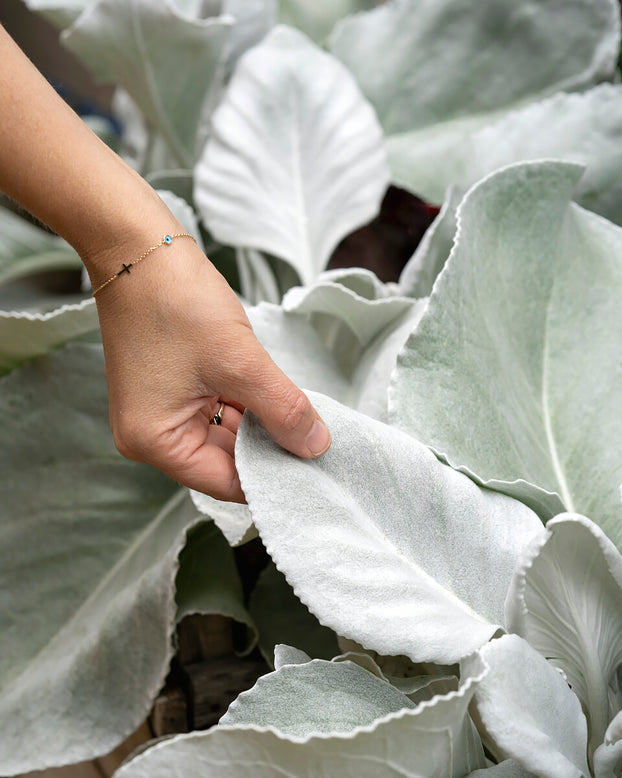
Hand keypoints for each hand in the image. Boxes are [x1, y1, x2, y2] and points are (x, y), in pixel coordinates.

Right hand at [93, 232, 330, 502]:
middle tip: (318, 442)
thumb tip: (316, 448)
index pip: (226, 482)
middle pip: (224, 461)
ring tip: (302, 417)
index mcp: (154, 442)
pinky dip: (246, 406)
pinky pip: (215, 410)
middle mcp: (150, 436)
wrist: (138, 246)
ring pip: (224, 434)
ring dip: (261, 425)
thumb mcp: (241, 362)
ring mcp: (159, 411)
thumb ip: (283, 410)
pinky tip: (276, 397)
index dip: (272, 476)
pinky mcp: (170, 388)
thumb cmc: (177, 301)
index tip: (315, 470)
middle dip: (269, 448)